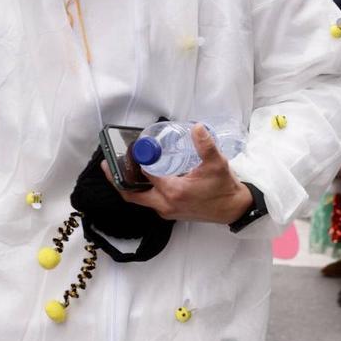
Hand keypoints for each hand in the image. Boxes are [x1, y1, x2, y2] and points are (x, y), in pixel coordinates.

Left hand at [111, 125, 252, 224]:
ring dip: (128, 186)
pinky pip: (148, 202)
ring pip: (139, 200)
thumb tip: (196, 128)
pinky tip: (140, 178)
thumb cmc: (224, 187)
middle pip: (132, 195)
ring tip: (120, 169)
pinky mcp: (169, 212)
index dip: (136, 161)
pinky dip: (140, 190)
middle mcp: (165, 204)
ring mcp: (166, 211)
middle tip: (107, 164)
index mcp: (173, 192)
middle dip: (117, 180)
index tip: (129, 149)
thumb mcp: (216, 164)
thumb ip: (205, 145)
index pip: (146, 175)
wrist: (233, 209)